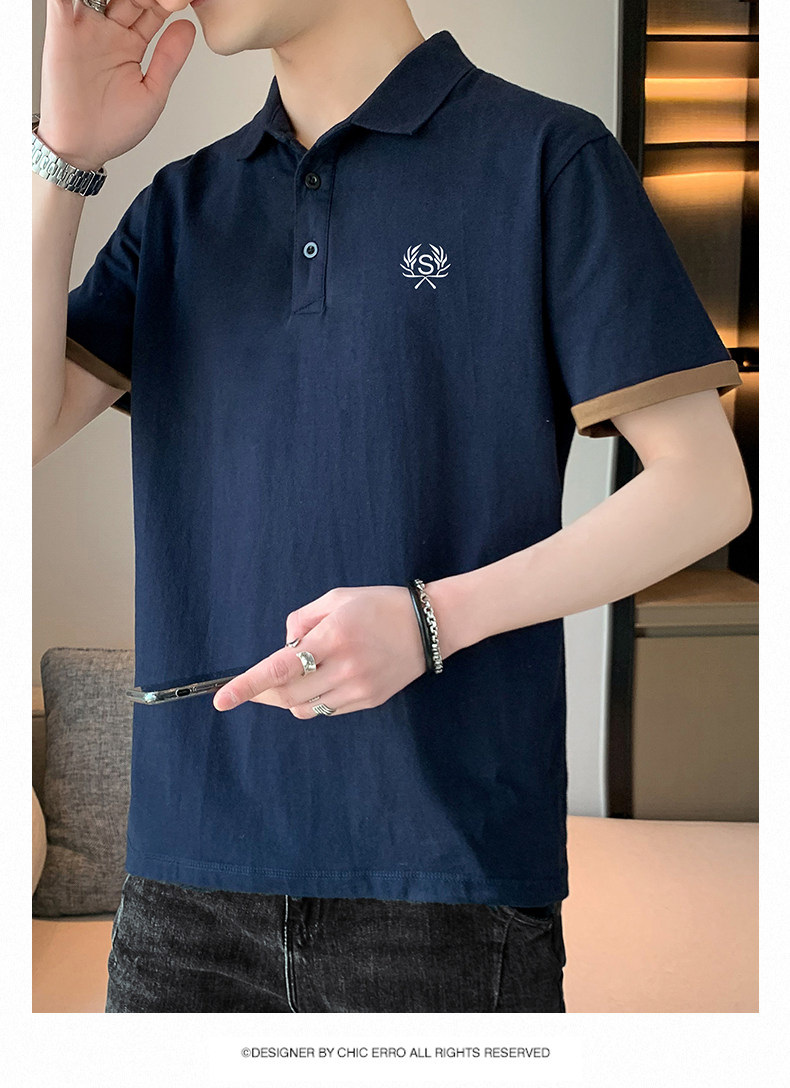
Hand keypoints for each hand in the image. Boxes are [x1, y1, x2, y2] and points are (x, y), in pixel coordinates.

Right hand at [39, 0, 194, 168]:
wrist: (82, 148)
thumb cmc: (114, 128)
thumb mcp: (152, 93)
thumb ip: (169, 59)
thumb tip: (188, 26)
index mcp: (131, 44)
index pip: (153, 9)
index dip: (169, 3)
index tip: (184, 1)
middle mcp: (108, 31)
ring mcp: (85, 28)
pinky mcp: (61, 30)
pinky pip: (62, 0)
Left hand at [212, 585, 433, 717]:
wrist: (431, 626)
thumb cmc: (380, 605)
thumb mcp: (337, 598)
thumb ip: (302, 620)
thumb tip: (285, 647)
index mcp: (334, 637)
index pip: (280, 668)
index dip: (247, 685)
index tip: (222, 700)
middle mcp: (345, 667)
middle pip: (287, 694)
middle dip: (266, 691)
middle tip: (262, 680)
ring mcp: (359, 688)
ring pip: (304, 708)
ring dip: (290, 696)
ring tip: (303, 673)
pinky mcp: (369, 701)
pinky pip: (327, 710)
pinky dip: (315, 699)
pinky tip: (326, 678)